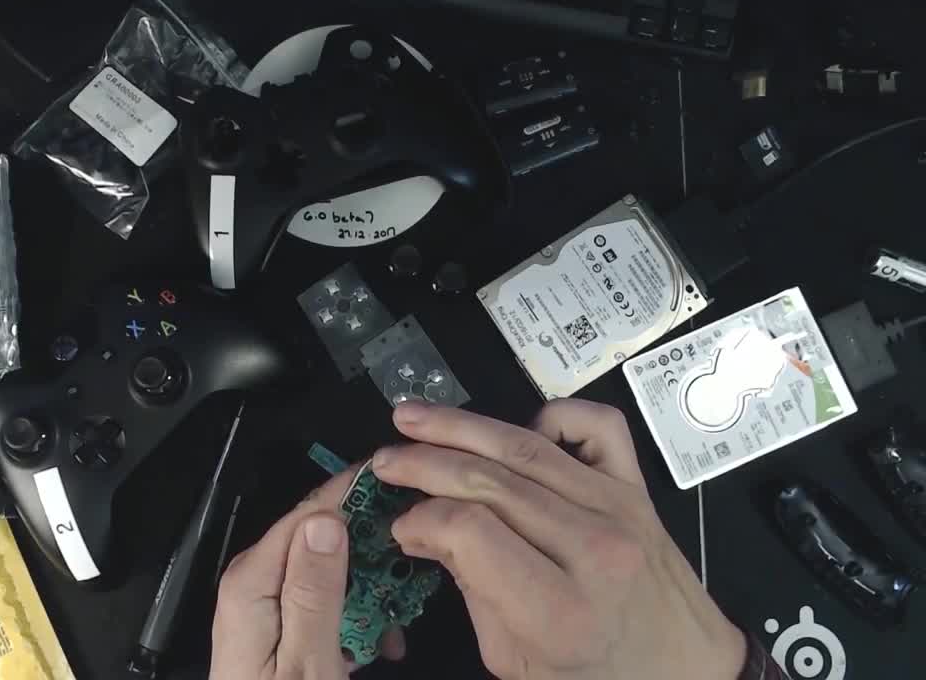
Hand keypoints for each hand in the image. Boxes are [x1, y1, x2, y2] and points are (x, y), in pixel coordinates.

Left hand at [210, 469, 405, 678]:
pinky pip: (323, 601)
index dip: (355, 492)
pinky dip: (354, 617)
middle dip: (370, 549)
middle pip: (319, 537)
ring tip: (398, 621)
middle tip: (416, 561)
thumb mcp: (306, 664)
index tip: (402, 482)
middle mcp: (253, 582)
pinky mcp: (278, 625)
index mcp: (252, 581)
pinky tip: (379, 644)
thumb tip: (324, 520)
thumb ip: (313, 591)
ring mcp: (265, 604)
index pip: (308, 512)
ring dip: (368, 590)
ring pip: (328, 569)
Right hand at [372, 400, 746, 679]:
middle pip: (490, 481)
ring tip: (414, 417)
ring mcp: (619, 510)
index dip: (422, 519)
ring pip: (526, 446)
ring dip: (461, 426)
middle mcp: (593, 550)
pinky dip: (553, 414)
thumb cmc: (594, 674)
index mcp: (559, 610)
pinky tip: (516, 428)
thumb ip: (469, 587)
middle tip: (385, 461)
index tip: (400, 525)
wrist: (682, 671)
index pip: (470, 530)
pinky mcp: (637, 488)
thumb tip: (422, 528)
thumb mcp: (514, 658)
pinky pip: (596, 425)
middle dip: (424, 462)